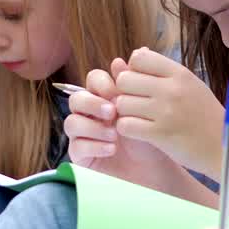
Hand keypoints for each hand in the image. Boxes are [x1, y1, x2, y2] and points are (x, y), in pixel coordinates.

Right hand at [65, 60, 169, 181]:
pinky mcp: (81, 156)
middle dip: (92, 102)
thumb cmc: (150, 136)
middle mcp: (90, 114)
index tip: (118, 92)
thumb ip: (132, 85)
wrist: (156, 169)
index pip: (93, 80)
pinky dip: (94, 145)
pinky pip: (76, 146)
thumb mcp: (145, 110)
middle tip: (112, 111)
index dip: (101, 83)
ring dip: (93, 126)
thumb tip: (119, 60)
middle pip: (76, 99)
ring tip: (115, 134)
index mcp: (105, 97)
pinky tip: (112, 149)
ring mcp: (83, 135)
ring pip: (71, 122)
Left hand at [113, 47, 225, 172]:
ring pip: (121, 103)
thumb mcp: (191, 85)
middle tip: (134, 103)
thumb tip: (136, 53)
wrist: (225, 148)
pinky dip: (126, 129)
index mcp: (180, 73)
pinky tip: (138, 131)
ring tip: (137, 118)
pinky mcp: (160, 134)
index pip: (138, 57)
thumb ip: (163, 71)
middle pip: (124, 79)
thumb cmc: (205, 116)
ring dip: (124, 112)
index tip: (141, 83)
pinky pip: (125, 125)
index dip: (133, 70)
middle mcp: (172, 89)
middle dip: (124, 92)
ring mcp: (166, 112)